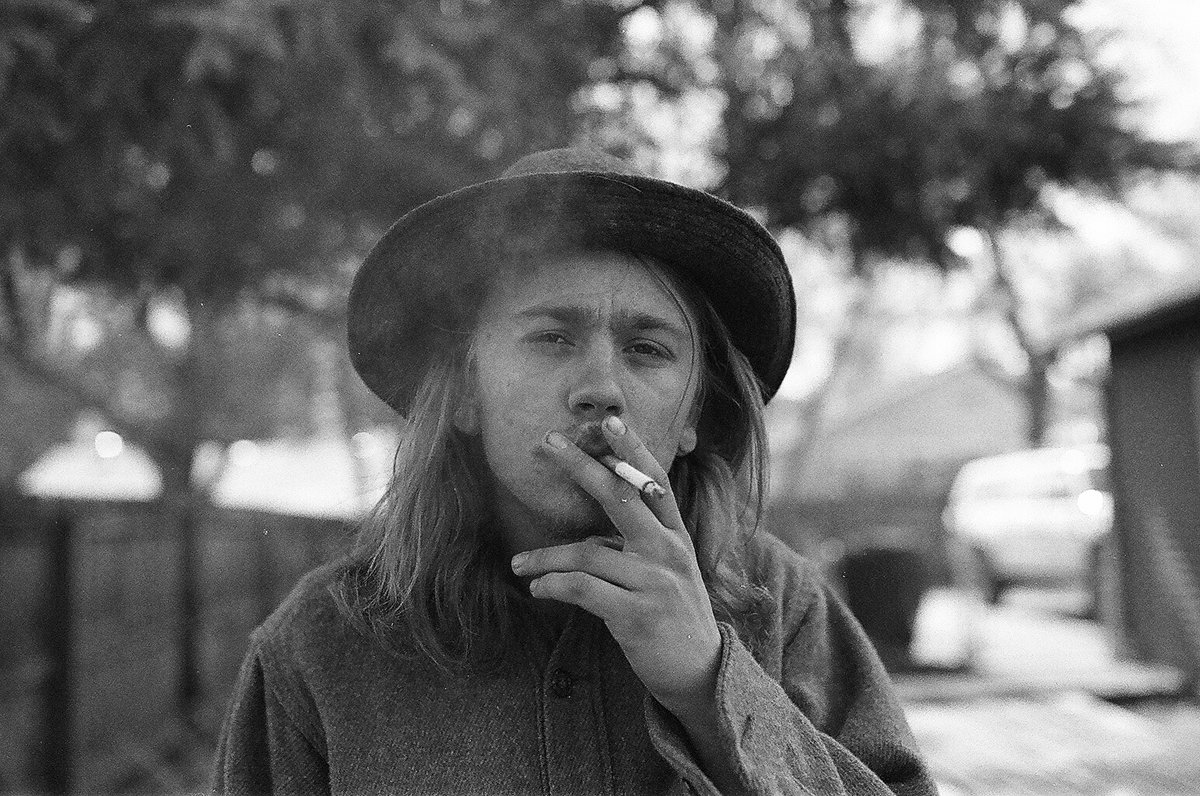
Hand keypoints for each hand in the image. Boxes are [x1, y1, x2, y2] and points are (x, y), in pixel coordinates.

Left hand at [510, 415, 721, 717]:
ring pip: (587, 551)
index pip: (654, 482)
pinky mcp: (637, 615)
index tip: (609, 421)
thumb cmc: (674, 618)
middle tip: (546, 443)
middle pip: (621, 496)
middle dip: (581, 466)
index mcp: (676, 536)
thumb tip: (591, 530)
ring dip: (544, 556)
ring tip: (518, 563)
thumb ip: (637, 545)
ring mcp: (654, 583)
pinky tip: (537, 589)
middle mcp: (669, 551)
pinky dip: (553, 585)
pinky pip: (582, 589)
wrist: (700, 676)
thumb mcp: (667, 572)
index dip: (632, 448)